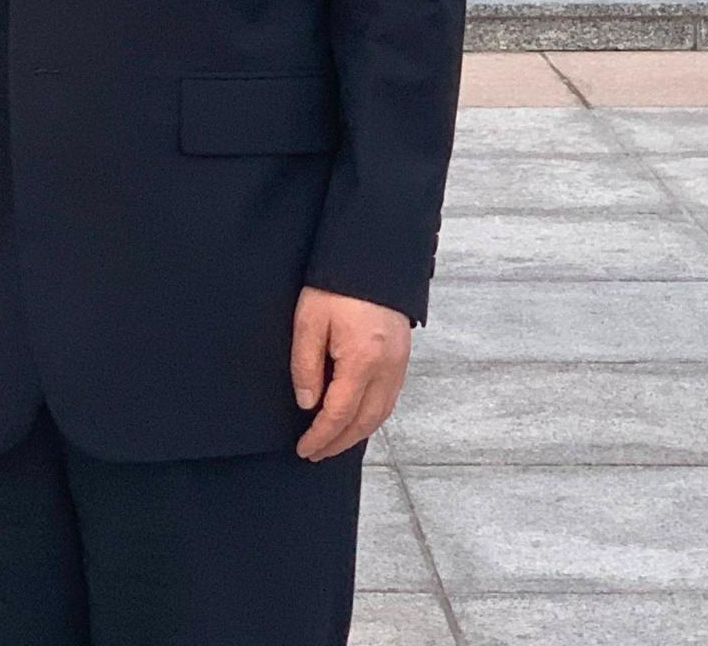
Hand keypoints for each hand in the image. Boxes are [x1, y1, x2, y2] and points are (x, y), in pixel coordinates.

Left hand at [289, 285, 410, 460]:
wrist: (372, 254)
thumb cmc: (337, 284)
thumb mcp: (309, 320)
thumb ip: (306, 365)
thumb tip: (308, 404)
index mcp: (362, 361)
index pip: (340, 415)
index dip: (321, 436)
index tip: (304, 448)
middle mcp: (387, 368)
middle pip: (364, 422)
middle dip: (339, 442)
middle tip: (316, 452)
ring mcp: (400, 362)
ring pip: (381, 414)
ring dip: (357, 433)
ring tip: (333, 441)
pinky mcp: (403, 354)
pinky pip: (389, 398)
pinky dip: (372, 415)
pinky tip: (357, 416)